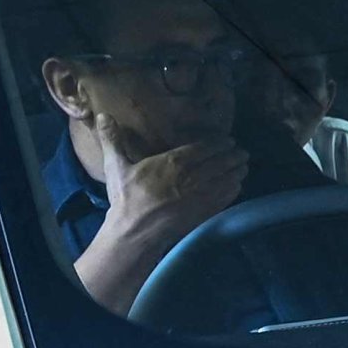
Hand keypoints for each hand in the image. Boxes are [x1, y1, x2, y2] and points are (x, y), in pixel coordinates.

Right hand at [72, 135, 242, 315]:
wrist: (134, 232)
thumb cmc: (125, 197)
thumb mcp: (116, 166)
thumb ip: (112, 139)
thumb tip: (102, 115)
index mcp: (173, 163)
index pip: (203, 149)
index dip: (219, 143)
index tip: (229, 140)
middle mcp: (191, 178)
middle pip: (219, 163)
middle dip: (233, 156)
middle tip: (242, 152)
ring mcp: (199, 196)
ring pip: (225, 179)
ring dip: (237, 171)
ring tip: (244, 165)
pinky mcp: (202, 213)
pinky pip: (224, 199)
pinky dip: (233, 190)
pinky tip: (238, 186)